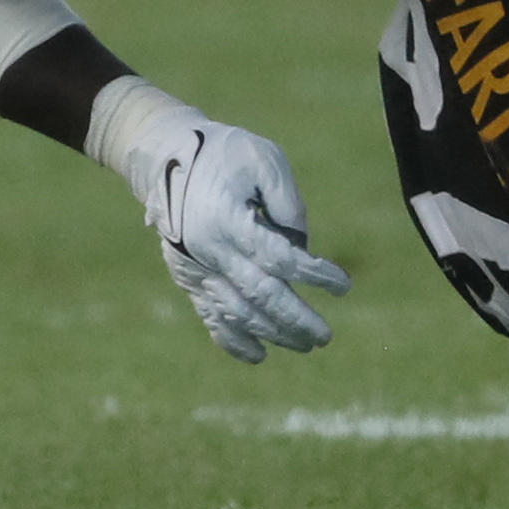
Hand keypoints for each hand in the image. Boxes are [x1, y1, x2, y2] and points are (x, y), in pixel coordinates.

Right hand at [115, 110, 348, 362]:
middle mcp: (209, 253)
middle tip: (324, 337)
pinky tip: (258, 355)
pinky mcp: (187, 276)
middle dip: (295, 320)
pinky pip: (210, 315)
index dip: (315, 275)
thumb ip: (288, 202)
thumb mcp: (264, 160)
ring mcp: (195, 269)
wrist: (164, 157)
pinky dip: (233, 339)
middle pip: (259, 296)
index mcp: (230, 222)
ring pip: (236, 312)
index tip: (344, 286)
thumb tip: (303, 248)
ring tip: (305, 345)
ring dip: (272, 333)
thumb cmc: (224, 153)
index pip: (280, 259)